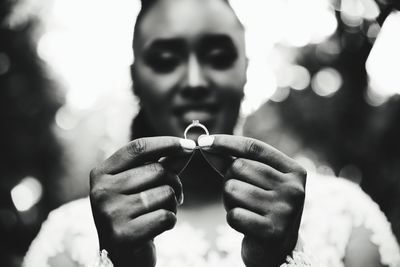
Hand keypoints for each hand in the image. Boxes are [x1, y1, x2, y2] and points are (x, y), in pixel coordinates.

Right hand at [89, 136, 192, 266]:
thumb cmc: (134, 214)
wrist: (121, 256)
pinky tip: (157, 227)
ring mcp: (110, 213)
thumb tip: (187, 148)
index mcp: (101, 173)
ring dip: (173, 203)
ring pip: (165, 193)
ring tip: (160, 212)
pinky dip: (170, 221)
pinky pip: (166, 216)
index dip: (167, 143)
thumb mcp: (141, 186)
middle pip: (157, 170)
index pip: (138, 147)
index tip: (190, 145)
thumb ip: (162, 165)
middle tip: (172, 195)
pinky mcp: (124, 235)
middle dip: (174, 182)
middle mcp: (101, 191)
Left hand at [201, 135, 306, 266]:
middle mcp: (294, 188)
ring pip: (232, 189)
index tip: (203, 142)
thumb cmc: (262, 208)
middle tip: (240, 195)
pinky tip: (246, 224)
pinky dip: (232, 218)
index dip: (226, 142)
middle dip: (229, 179)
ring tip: (245, 209)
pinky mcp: (272, 231)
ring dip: (229, 200)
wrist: (278, 250)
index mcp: (294, 171)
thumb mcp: (255, 182)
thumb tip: (206, 145)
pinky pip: (233, 214)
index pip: (254, 147)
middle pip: (239, 167)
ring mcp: (285, 210)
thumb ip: (233, 162)